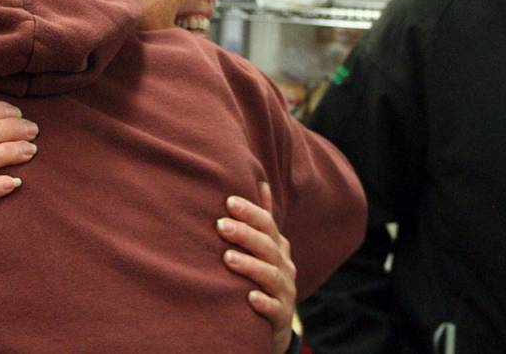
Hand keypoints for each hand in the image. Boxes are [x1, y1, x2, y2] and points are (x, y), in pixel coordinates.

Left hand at [217, 181, 296, 353]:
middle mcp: (284, 267)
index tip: (229, 201)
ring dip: (250, 266)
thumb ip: (262, 218)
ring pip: (270, 276)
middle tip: (220, 225)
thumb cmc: (262, 277)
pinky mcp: (281, 316)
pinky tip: (249, 297)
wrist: (275, 323)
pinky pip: (274, 309)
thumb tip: (261, 181)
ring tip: (227, 258)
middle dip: (245, 235)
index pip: (267, 225)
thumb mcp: (265, 247)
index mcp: (278, 247)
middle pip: (267, 247)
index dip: (251, 212)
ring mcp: (285, 292)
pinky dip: (263, 302)